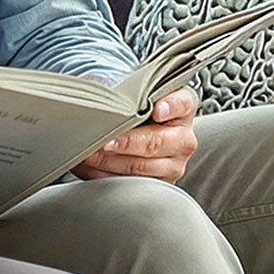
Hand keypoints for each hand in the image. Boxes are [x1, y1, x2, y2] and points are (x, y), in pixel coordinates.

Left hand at [71, 86, 199, 182]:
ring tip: (89, 155)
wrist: (152, 132)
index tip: (156, 111)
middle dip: (125, 143)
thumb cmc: (144, 108)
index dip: (169, 107)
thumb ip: (136, 91)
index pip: (181, 104)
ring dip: (110, 162)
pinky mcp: (160, 183)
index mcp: (184, 109)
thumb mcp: (145, 93)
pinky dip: (107, 175)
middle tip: (104, 142)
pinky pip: (132, 183)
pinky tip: (91, 167)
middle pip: (154, 142)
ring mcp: (174, 164)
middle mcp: (183, 139)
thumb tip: (107, 95)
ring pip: (140, 167)